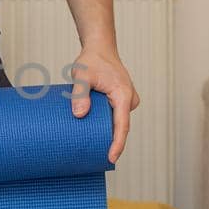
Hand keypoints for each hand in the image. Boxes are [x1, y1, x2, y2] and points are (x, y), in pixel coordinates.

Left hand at [68, 45, 139, 164]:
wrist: (100, 47)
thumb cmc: (91, 60)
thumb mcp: (81, 76)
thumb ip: (80, 95)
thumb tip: (80, 115)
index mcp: (123, 95)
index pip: (122, 125)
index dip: (117, 144)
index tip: (111, 158)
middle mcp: (129, 99)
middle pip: (121, 126)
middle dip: (112, 143)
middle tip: (98, 160)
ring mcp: (127, 100)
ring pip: (118, 122)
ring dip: (109, 132)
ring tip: (95, 148)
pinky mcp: (122, 100)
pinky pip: (116, 116)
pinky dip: (108, 124)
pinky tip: (97, 132)